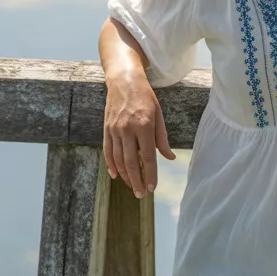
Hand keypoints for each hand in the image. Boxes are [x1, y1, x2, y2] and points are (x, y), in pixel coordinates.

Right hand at [103, 70, 175, 197]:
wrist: (124, 81)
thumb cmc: (145, 98)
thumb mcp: (159, 115)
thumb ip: (162, 138)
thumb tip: (170, 158)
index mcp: (144, 126)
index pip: (148, 157)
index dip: (151, 174)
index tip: (153, 188)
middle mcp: (127, 129)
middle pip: (131, 162)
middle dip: (137, 181)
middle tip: (141, 194)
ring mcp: (114, 130)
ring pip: (118, 159)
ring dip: (125, 176)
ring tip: (133, 186)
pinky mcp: (106, 129)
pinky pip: (107, 151)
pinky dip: (111, 165)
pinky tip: (116, 175)